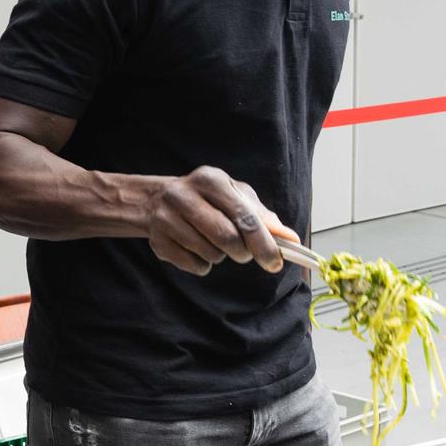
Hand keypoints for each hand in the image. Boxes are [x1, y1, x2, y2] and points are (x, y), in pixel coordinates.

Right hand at [138, 166, 293, 275]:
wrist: (155, 200)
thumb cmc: (205, 198)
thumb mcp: (232, 195)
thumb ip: (261, 215)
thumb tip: (289, 238)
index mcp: (210, 180)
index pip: (244, 216)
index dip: (263, 243)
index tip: (275, 262)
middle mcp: (184, 196)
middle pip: (227, 238)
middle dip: (242, 252)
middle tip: (242, 252)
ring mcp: (166, 219)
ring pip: (210, 254)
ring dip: (220, 256)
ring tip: (212, 243)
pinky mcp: (158, 242)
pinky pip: (193, 266)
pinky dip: (203, 265)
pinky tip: (196, 249)